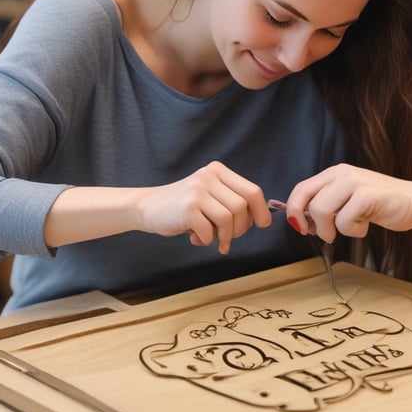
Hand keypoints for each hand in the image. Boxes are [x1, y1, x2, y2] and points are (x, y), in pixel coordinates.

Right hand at [135, 161, 271, 253]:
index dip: (261, 211)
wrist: (147, 208)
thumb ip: (232, 202)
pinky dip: (205, 241)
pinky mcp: (187, 207)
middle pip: (241, 207)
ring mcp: (197, 190)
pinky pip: (209, 231)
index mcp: (218, 171)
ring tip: (210, 239)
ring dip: (223, 237)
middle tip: (227, 238)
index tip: (262, 224)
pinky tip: (195, 238)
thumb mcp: (211, 196)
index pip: (252, 191)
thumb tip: (263, 219)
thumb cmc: (185, 208)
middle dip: (239, 229)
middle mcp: (208, 176)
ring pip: (228, 219)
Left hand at [285, 164, 411, 242]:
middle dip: (313, 225)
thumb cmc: (380, 205)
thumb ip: (325, 205)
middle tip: (327, 234)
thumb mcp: (347, 201)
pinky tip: (366, 225)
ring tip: (351, 228)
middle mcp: (342, 173)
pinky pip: (344, 221)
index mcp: (334, 173)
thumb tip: (299, 221)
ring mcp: (355, 182)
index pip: (301, 189)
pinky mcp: (367, 195)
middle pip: (308, 202)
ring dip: (332, 230)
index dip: (294, 210)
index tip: (301, 227)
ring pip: (322, 211)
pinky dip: (353, 231)